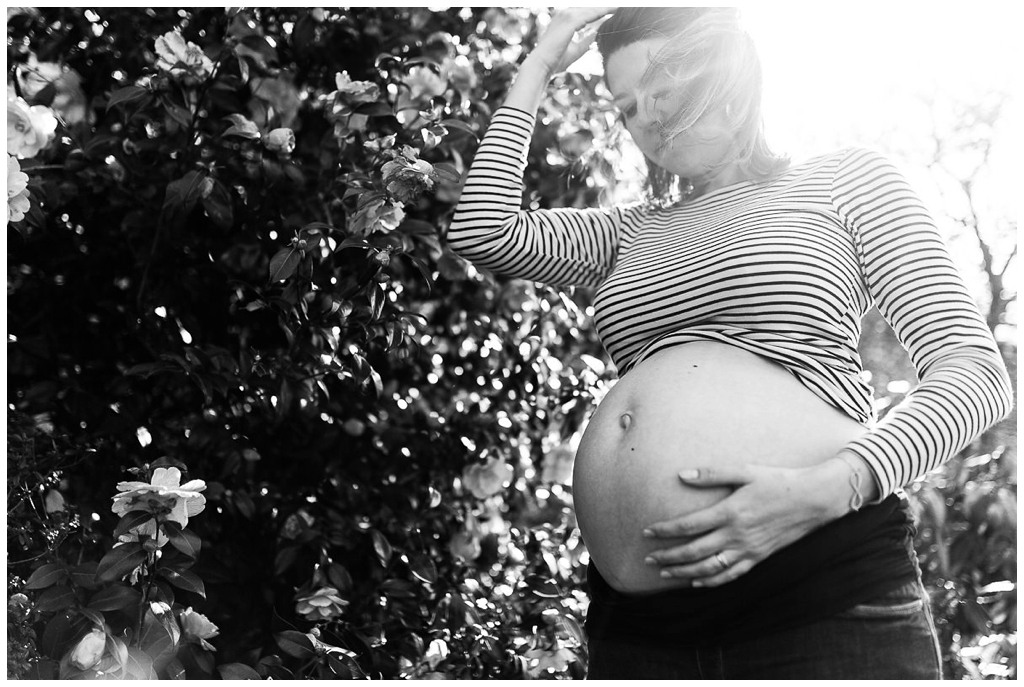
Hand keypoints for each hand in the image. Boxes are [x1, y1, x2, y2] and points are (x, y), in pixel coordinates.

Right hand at [527, 7, 614, 75]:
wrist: (541, 66)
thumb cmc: (555, 61)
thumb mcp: (575, 50)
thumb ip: (586, 41)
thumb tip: (597, 35)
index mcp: (564, 19)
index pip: (586, 10)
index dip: (601, 9)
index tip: (615, 10)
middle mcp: (565, 13)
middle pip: (590, 6)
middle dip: (605, 6)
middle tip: (622, 6)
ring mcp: (567, 15)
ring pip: (593, 7)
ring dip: (608, 6)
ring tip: (623, 6)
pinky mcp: (570, 21)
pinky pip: (592, 14)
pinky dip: (604, 11)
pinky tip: (616, 10)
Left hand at [641, 463, 842, 586]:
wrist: (814, 499)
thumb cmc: (778, 481)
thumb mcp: (745, 470)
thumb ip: (712, 474)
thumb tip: (682, 474)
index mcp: (730, 512)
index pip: (689, 525)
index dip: (665, 530)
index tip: (647, 532)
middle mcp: (737, 535)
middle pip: (694, 551)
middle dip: (668, 556)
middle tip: (648, 558)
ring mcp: (748, 550)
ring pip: (709, 568)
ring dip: (684, 572)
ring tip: (665, 572)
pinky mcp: (759, 557)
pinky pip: (731, 575)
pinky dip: (711, 581)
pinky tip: (696, 581)